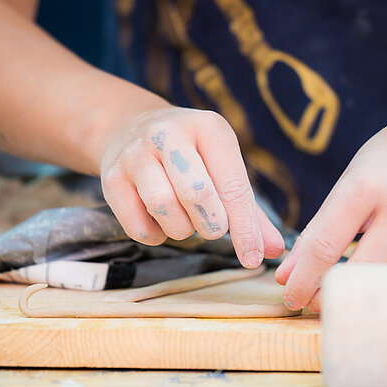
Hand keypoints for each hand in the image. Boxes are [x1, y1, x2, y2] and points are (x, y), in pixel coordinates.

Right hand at [100, 106, 284, 267]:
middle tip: (212, 225)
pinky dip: (156, 235)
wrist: (130, 128)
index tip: (253, 259)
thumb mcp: (223, 168)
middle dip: (211, 225)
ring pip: (165, 208)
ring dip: (182, 229)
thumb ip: (249, 210)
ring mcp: (135, 154)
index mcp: (208, 127)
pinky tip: (160, 221)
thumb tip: (276, 250)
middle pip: (198, 195)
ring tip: (185, 218)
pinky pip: (138, 227)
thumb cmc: (191, 156)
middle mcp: (168, 133)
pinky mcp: (110, 177)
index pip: (233, 187)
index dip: (246, 229)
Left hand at [276, 85, 386, 310]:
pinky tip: (368, 284)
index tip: (289, 296)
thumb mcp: (342, 188)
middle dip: (326, 295)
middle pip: (357, 271)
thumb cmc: (380, 165)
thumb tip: (285, 275)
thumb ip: (314, 233)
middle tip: (308, 303)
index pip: (325, 246)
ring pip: (385, 282)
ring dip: (354, 297)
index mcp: (365, 189)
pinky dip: (384, 287)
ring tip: (333, 295)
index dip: (303, 279)